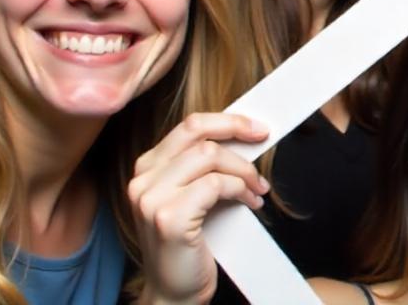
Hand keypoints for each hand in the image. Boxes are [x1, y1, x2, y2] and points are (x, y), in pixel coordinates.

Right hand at [129, 112, 269, 303]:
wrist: (174, 293)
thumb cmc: (188, 245)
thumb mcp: (193, 196)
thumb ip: (204, 167)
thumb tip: (244, 136)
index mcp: (147, 168)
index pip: (189, 126)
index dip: (226, 120)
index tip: (255, 126)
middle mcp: (142, 179)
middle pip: (198, 132)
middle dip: (237, 130)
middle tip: (264, 138)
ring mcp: (152, 199)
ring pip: (210, 156)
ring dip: (243, 170)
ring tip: (256, 188)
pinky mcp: (170, 218)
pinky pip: (216, 185)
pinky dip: (241, 189)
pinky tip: (251, 202)